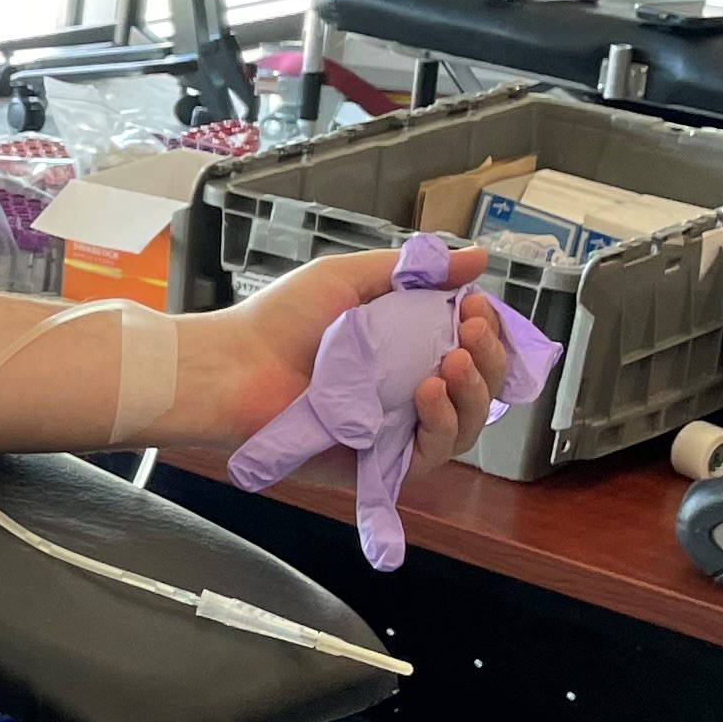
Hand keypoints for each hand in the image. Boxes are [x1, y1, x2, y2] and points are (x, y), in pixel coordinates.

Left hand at [190, 243, 512, 473]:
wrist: (232, 366)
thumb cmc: (277, 322)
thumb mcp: (347, 279)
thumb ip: (413, 271)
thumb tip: (476, 258)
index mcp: (404, 350)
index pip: (471, 349)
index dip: (488, 332)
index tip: (478, 306)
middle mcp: (405, 392)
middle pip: (479, 390)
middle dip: (490, 359)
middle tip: (471, 332)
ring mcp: (394, 430)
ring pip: (464, 426)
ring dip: (474, 392)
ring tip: (454, 361)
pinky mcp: (377, 464)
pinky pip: (429, 455)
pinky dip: (441, 423)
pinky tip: (429, 392)